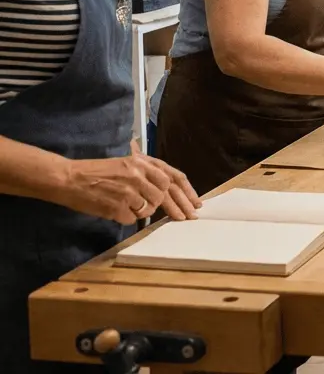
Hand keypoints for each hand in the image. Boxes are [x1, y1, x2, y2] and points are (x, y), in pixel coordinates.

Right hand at [55, 142, 200, 223]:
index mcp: (142, 162)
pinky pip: (132, 218)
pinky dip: (128, 218)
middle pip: (166, 194)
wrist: (70, 178)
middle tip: (185, 218)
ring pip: (150, 208)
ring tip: (133, 207)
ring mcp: (128, 192)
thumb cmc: (97, 172)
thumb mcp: (126, 164)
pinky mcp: (117, 207)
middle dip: (176, 208)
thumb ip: (147, 173)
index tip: (196, 204)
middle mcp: (138, 175)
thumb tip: (167, 190)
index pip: (174, 177)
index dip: (188, 192)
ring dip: (146, 211)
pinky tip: (118, 211)